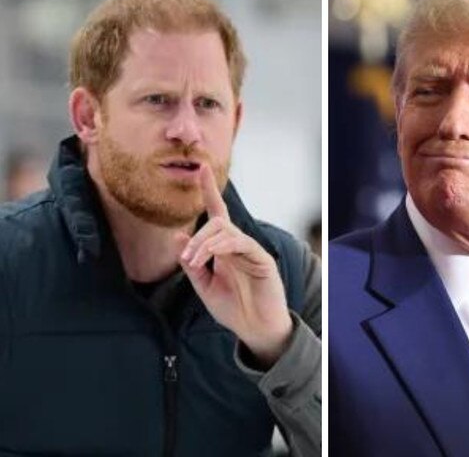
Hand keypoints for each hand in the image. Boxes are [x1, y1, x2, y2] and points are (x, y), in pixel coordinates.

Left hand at [178, 166, 291, 366]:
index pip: (217, 214)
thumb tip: (177, 236)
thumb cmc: (234, 309)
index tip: (201, 168)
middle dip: (197, 237)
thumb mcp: (204, 286)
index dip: (209, 191)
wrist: (255, 330)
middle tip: (187, 259)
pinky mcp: (261, 259)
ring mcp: (251, 251)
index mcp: (224, 249)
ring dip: (204, 244)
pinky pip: (239, 244)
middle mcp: (238, 245)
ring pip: (225, 231)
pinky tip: (210, 256)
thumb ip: (192, 263)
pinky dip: (221, 247)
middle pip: (217, 222)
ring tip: (194, 262)